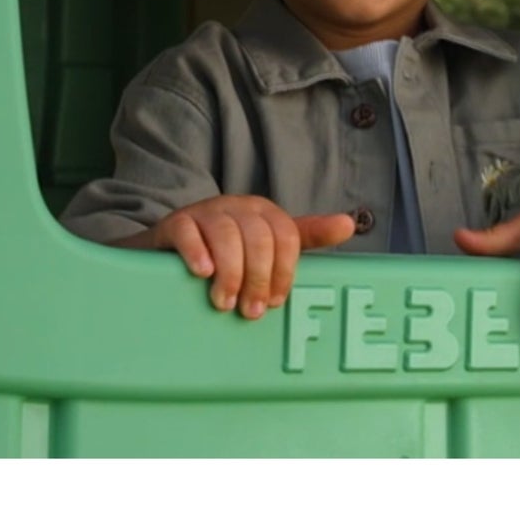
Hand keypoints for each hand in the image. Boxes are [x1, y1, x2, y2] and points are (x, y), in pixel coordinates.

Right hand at [147, 196, 356, 319]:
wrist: (170, 252)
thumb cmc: (226, 253)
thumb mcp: (267, 246)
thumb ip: (306, 237)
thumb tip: (349, 224)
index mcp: (264, 213)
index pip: (286, 236)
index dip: (284, 272)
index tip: (275, 302)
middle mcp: (237, 207)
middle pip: (258, 238)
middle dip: (258, 279)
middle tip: (249, 311)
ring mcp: (205, 212)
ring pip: (226, 235)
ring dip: (229, 274)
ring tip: (224, 303)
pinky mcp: (176, 222)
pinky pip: (189, 232)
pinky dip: (197, 253)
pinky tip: (202, 273)